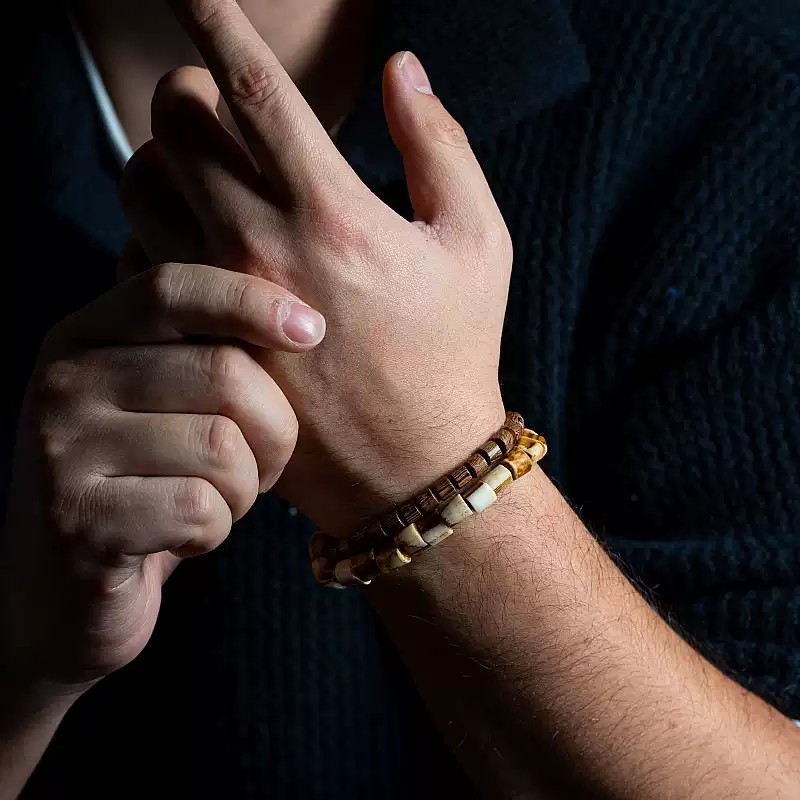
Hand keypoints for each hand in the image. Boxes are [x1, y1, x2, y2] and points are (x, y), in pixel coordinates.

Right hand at [1, 262, 323, 691]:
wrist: (66, 594)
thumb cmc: (146, 485)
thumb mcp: (164, 405)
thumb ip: (206, 352)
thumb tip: (303, 318)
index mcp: (86, 336)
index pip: (174, 288)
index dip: (252, 300)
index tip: (312, 330)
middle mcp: (64, 382)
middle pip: (226, 375)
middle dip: (275, 431)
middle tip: (263, 463)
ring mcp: (62, 453)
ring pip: (224, 448)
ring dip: (246, 488)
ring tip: (215, 500)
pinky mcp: (79, 524)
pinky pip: (202, 511)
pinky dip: (218, 531)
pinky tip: (186, 537)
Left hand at [122, 0, 512, 532]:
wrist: (409, 466)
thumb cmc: (453, 352)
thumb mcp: (478, 243)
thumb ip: (441, 145)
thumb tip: (403, 72)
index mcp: (335, 212)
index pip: (255, 87)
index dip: (217, 17)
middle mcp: (262, 246)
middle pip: (176, 121)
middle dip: (187, 88)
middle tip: (217, 101)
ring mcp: (221, 298)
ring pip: (142, 185)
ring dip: (163, 154)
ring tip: (204, 167)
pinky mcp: (203, 340)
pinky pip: (139, 256)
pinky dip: (155, 226)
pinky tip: (196, 239)